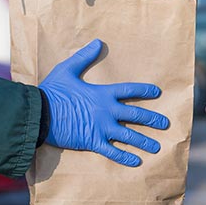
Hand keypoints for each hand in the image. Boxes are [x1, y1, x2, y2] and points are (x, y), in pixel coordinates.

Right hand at [39, 39, 169, 166]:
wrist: (39, 114)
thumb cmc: (52, 91)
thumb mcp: (67, 70)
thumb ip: (84, 57)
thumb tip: (98, 42)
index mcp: (103, 93)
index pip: (129, 90)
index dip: (144, 90)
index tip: (157, 92)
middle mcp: (107, 111)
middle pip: (136, 115)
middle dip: (152, 119)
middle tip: (165, 124)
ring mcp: (101, 128)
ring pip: (129, 135)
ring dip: (144, 141)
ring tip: (157, 147)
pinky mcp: (92, 142)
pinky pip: (112, 152)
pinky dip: (125, 157)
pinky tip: (136, 162)